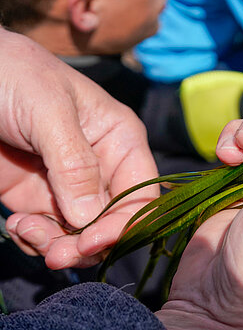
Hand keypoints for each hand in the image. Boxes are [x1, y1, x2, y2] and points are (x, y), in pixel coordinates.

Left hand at [0, 28, 157, 268]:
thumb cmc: (13, 74)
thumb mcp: (49, 111)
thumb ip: (74, 163)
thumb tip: (91, 217)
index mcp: (121, 140)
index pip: (141, 195)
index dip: (125, 224)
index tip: (91, 241)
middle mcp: (102, 167)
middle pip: (113, 222)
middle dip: (88, 243)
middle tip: (57, 255)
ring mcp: (68, 186)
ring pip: (81, 235)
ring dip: (58, 246)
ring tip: (26, 230)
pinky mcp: (35, 198)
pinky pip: (48, 234)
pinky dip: (34, 240)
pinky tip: (17, 225)